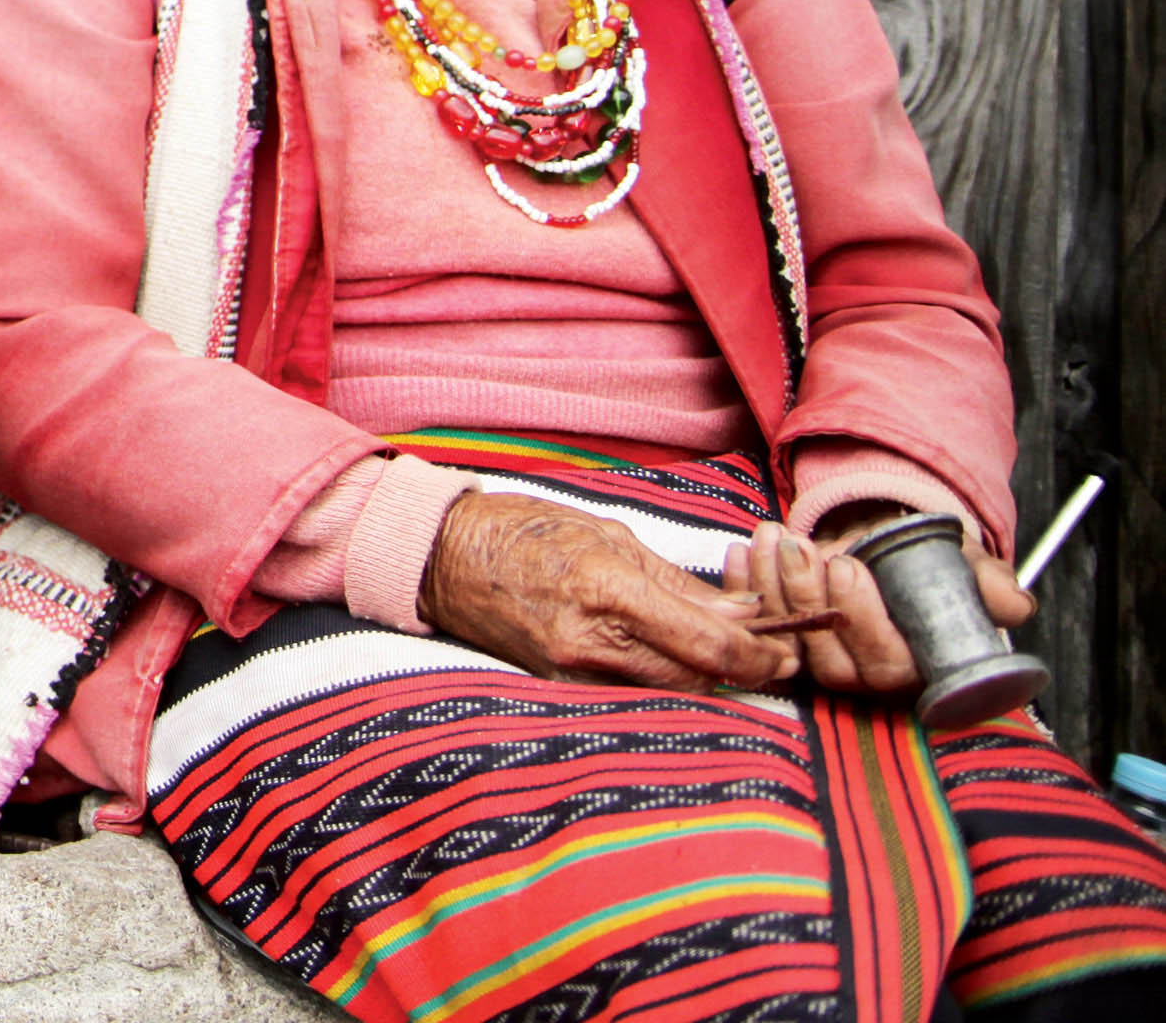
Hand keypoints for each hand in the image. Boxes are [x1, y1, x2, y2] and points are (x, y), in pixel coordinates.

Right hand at [421, 491, 799, 693]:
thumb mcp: (610, 537)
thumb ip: (678, 585)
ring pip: (669, 696)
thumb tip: (744, 617)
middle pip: (698, 681)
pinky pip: (631, 698)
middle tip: (770, 656)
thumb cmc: (524, 532)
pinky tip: (672, 665)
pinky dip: (663, 685)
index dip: (763, 658)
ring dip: (705, 680)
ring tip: (725, 657)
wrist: (443, 558)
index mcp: (607, 590)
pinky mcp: (559, 690)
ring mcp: (571, 674)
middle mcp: (591, 642)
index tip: (788, 652)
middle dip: (743, 672)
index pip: (710, 647)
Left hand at [723, 512, 1033, 696]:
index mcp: (918, 670)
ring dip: (775, 588)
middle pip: (833, 661)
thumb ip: (990, 586)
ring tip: (774, 537)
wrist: (888, 543)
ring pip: (792, 645)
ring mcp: (824, 665)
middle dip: (811, 599)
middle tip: (803, 548)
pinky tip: (742, 551)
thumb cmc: (931, 563)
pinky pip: (761, 630)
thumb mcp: (968, 568)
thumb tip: (1012, 605)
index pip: (890, 666)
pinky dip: (746, 588)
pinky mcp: (788, 646)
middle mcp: (869, 679)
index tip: (849, 566)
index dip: (864, 621)